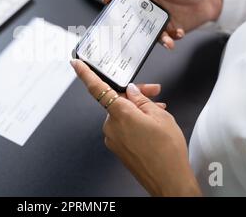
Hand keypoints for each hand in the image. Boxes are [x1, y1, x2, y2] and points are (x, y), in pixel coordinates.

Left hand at [71, 59, 201, 196]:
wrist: (169, 181)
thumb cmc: (167, 152)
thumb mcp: (160, 117)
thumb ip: (142, 100)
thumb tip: (132, 91)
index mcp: (120, 114)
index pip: (97, 89)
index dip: (85, 75)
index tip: (76, 64)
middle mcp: (111, 126)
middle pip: (117, 101)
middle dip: (134, 95)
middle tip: (154, 92)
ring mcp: (113, 139)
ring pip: (122, 115)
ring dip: (137, 110)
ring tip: (158, 112)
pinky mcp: (117, 148)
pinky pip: (123, 127)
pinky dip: (134, 122)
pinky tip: (150, 124)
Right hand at [103, 0, 222, 49]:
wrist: (212, 0)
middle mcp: (147, 6)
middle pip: (128, 14)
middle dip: (124, 21)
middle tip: (123, 24)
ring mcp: (156, 19)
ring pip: (144, 30)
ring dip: (150, 35)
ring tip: (162, 36)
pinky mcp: (167, 31)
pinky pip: (162, 38)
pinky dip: (168, 40)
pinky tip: (177, 34)